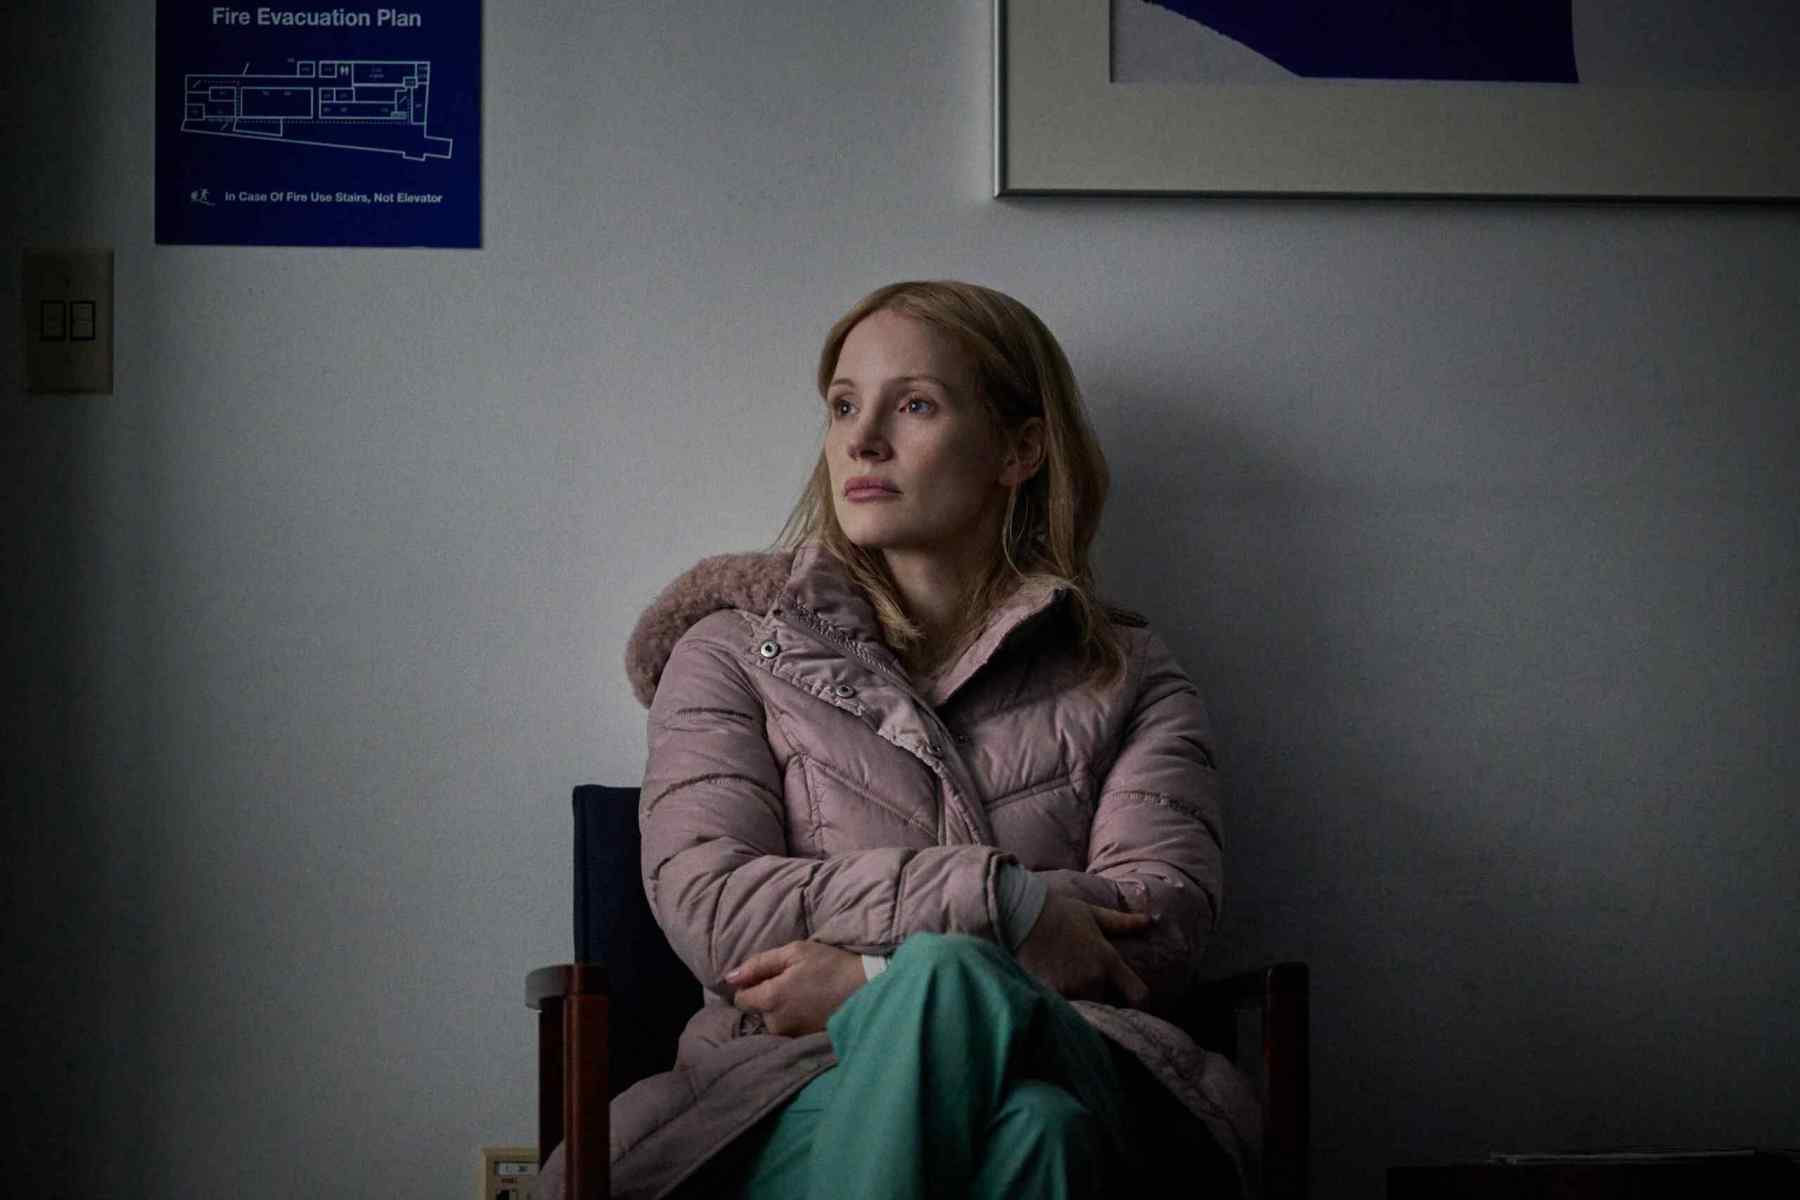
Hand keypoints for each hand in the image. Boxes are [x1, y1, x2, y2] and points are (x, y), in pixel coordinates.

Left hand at [724, 940, 866, 1036]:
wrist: (866, 989)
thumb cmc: (830, 966)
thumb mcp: (795, 953)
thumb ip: (759, 964)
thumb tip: (729, 977)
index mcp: (770, 999)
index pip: (740, 999)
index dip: (750, 985)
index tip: (768, 975)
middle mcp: (776, 1023)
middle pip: (756, 1010)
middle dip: (766, 996)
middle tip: (791, 980)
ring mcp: (790, 1035)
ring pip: (772, 1020)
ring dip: (779, 1007)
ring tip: (803, 992)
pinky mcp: (804, 1040)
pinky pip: (787, 1027)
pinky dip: (793, 1016)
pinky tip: (809, 1005)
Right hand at [1014, 891, 1151, 1007]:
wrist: (1022, 912)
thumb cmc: (1058, 911)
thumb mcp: (1093, 914)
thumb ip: (1123, 922)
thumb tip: (1152, 920)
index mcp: (1108, 960)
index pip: (1139, 995)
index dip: (1139, 1007)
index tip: (1132, 1009)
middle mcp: (1093, 977)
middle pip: (1108, 1008)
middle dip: (1101, 1005)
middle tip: (1090, 998)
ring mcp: (1071, 987)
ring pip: (1084, 1011)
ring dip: (1080, 1008)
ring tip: (1069, 1000)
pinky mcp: (1049, 993)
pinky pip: (1061, 1011)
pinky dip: (1059, 1010)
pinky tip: (1051, 1002)